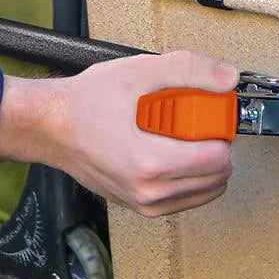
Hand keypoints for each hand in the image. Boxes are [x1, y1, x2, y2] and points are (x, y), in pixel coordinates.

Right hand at [0, 50, 237, 216]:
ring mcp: (145, 204)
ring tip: (180, 133)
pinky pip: (184, 198)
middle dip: (215, 146)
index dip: (220, 130)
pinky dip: (189, 176)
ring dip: (205, 163)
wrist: (51, 126)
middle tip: (195, 120)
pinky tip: (170, 148)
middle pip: (217, 178)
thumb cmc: (87, 102)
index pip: (219, 158)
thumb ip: (190, 72)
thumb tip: (228, 78)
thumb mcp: (140, 72)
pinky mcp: (140, 207)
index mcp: (152, 163)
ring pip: (205, 191)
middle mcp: (150, 193)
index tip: (208, 112)